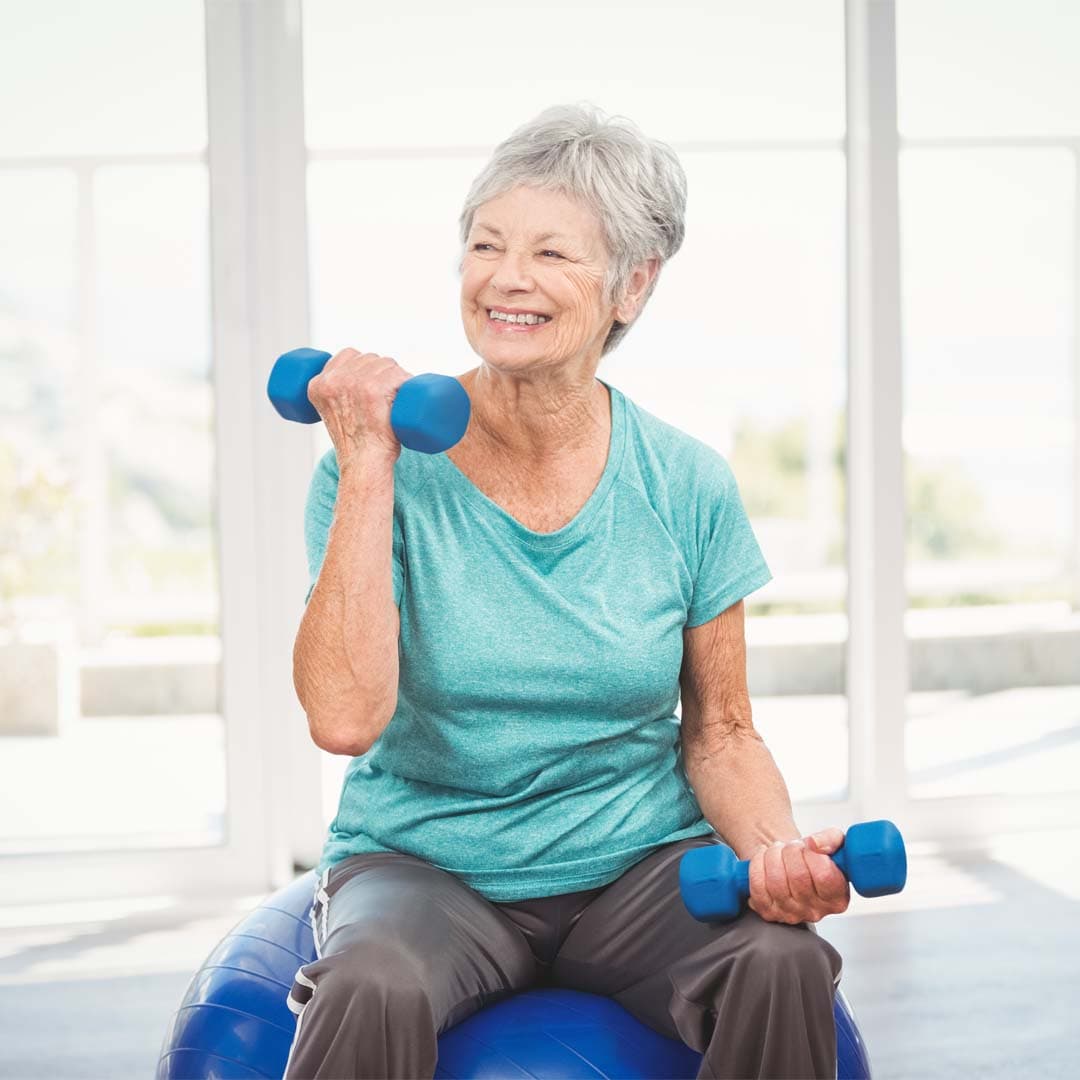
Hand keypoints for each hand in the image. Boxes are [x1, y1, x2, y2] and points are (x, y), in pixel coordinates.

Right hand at [306, 348, 413, 465]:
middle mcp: (333, 381)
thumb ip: (336, 396)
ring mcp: (353, 383)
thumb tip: (353, 385)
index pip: (348, 355)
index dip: (365, 365)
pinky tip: (407, 392)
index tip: (374, 382)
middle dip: (384, 371)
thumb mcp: (333, 414)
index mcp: (318, 384)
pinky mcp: (372, 390)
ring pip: (386, 363)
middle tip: (389, 395)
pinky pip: (397, 374)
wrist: (365, 463)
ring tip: (397, 398)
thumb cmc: (355, 443)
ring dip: (397, 376)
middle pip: (369, 358)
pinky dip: (406, 381)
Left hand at [746, 828, 850, 923]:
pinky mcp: (769, 912)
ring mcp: (791, 914)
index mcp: (837, 898)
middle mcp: (816, 911)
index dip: (812, 854)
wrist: (790, 863)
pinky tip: (764, 858)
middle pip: (798, 877)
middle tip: (791, 846)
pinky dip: (757, 865)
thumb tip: (815, 844)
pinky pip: (758, 887)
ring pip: (776, 882)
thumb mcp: (833, 842)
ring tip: (777, 850)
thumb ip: (832, 840)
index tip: (809, 845)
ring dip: (772, 856)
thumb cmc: (812, 856)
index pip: (824, 876)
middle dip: (790, 851)